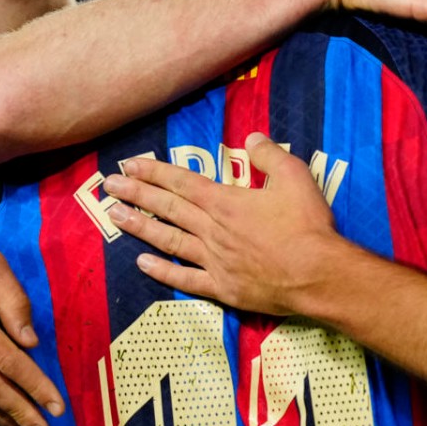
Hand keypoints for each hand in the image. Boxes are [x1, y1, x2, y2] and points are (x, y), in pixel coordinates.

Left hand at [98, 133, 346, 314]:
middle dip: (136, 194)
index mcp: (226, 202)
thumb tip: (251, 137)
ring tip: (114, 217)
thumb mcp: (295, 176)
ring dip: (140, 228)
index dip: (153, 173)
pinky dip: (162, 272)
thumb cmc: (308, 226)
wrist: (318, 275)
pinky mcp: (222, 288)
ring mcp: (214, 261)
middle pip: (168, 209)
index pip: (182, 182)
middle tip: (108, 186)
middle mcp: (212, 230)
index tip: (128, 166)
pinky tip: (142, 264)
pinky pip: (185, 280)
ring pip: (169, 241)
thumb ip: (269, 155)